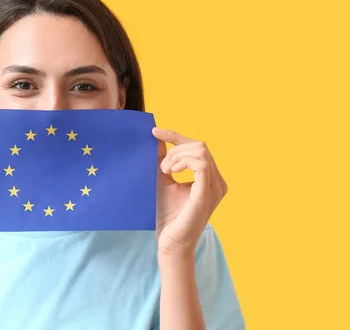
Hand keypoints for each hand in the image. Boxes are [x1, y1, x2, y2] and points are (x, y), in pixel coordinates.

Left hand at [151, 127, 227, 258]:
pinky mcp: (206, 194)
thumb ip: (163, 160)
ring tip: (165, 171)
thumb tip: (157, 138)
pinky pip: (201, 164)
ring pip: (200, 151)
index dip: (176, 136)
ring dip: (177, 156)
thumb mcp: (164, 181)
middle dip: (175, 149)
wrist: (170, 242)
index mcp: (211, 179)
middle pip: (199, 146)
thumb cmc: (168, 216)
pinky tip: (171, 172)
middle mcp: (218, 182)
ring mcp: (215, 188)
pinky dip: (183, 162)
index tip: (155, 132)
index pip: (198, 148)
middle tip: (161, 167)